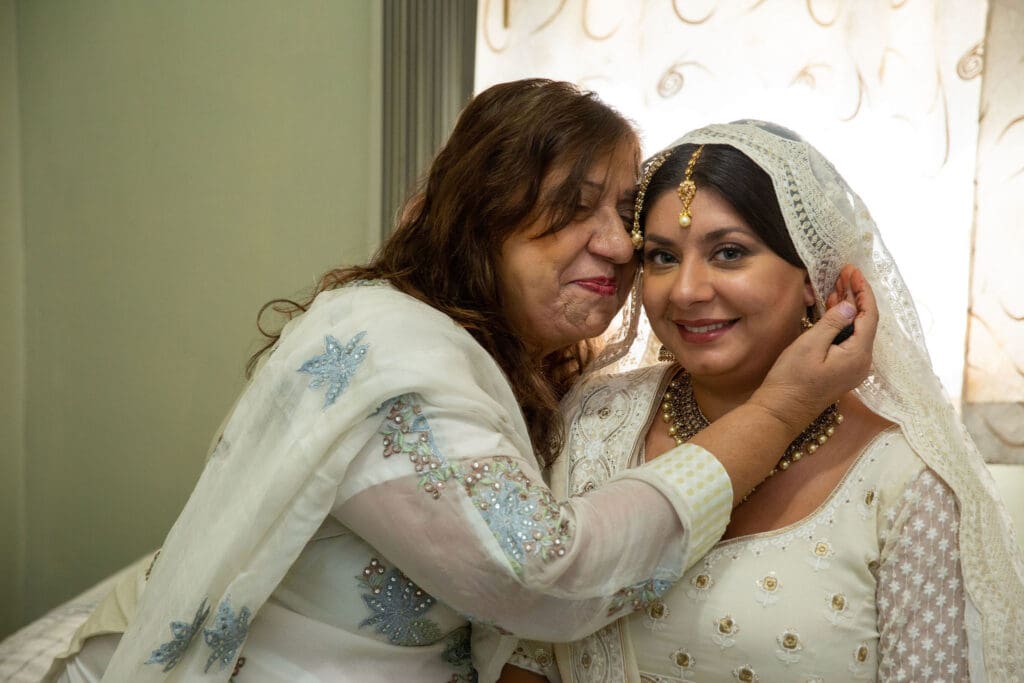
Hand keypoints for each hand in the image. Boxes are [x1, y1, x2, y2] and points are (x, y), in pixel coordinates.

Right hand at [751, 265, 877, 432]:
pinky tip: (833, 309)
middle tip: (844, 272)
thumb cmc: (791, 380)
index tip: (852, 270)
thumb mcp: (810, 345)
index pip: (869, 315)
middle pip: (865, 321)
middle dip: (856, 295)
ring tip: (838, 284)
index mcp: (858, 354)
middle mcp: (862, 362)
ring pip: (857, 330)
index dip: (862, 290)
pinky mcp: (842, 371)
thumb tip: (850, 306)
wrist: (781, 411)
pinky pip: (848, 340)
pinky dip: (842, 322)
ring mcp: (852, 368)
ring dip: (848, 307)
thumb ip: (833, 323)